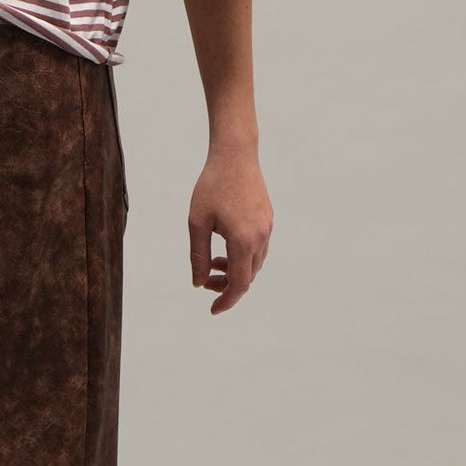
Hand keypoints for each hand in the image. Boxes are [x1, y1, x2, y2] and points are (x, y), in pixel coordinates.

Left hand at [188, 143, 272, 313]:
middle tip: (205, 281)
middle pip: (248, 276)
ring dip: (236, 270)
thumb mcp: (197, 222)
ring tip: (213, 263)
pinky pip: (259, 248)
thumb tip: (198, 283)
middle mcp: (261, 237)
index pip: (239, 284)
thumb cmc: (211, 186)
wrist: (235, 155)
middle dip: (227, 285)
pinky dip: (243, 256)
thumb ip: (198, 255)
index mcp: (243, 240)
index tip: (213, 310)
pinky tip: (226, 248)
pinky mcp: (268, 219)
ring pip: (255, 263)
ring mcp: (267, 228)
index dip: (226, 300)